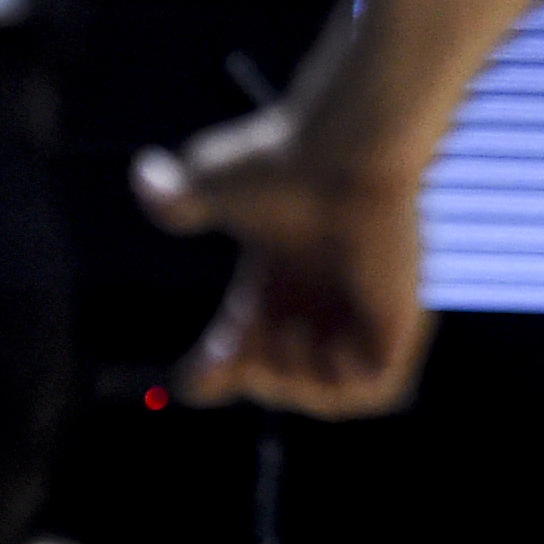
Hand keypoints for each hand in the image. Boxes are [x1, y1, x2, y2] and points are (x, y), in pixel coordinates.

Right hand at [134, 104, 432, 416]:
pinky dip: (345, 387)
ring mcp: (361, 313)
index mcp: (274, 283)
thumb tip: (144, 177)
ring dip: (293, 382)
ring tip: (286, 335)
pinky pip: (379, 390)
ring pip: (326, 392)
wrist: (343, 151)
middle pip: (274, 380)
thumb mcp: (210, 183)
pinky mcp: (399, 320)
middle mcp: (317, 302)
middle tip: (246, 336)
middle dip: (249, 374)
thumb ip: (175, 197)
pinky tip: (329, 346)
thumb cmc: (282, 162)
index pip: (238, 357)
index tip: (202, 369)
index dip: (212, 375)